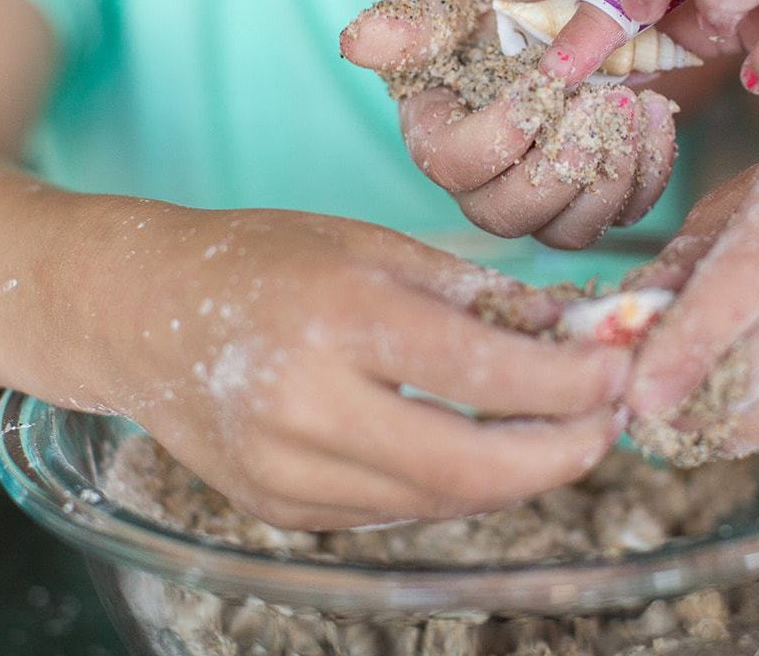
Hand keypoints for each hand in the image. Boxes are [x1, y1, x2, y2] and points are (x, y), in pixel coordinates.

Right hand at [93, 206, 630, 528]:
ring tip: (562, 435)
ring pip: (436, 501)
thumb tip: (574, 331)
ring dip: (515, 476)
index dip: (565, 381)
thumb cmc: (263, 259)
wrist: (139, 315)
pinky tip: (486, 452)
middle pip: (465, 464)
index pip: (478, 370)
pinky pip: (393, 512)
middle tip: (609, 427)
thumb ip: (474, 294)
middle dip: (558, 454)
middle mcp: (305, 403)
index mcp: (336, 317)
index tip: (619, 371)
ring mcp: (285, 470)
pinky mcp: (277, 509)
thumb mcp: (371, 245)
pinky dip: (453, 487)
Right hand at [340, 0, 678, 247]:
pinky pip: (624, 216)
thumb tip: (359, 38)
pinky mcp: (594, 204)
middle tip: (605, 101)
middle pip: (510, 215)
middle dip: (563, 164)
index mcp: (438, 137)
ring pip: (569, 230)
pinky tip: (659, 114)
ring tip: (635, 107)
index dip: (501, 134)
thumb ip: (421, 17)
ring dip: (611, 174)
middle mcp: (483, 186)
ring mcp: (541, 204)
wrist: (575, 23)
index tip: (545, 82)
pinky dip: (649, 171)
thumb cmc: (509, 11)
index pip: (454, 166)